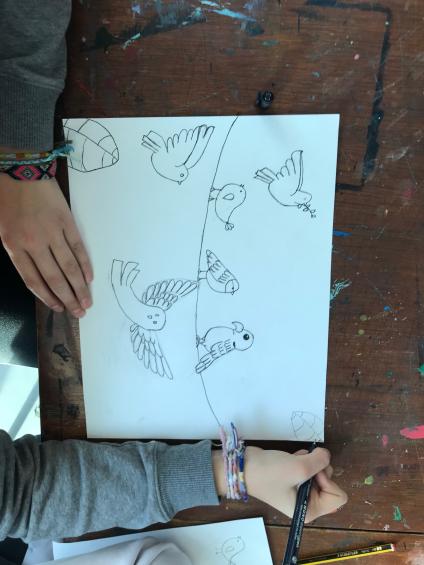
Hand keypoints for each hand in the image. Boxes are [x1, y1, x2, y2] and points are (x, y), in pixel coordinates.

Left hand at [0, 173, 92, 316]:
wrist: (21, 169)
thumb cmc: (8, 197)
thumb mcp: (4, 228)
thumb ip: (19, 249)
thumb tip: (39, 271)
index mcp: (15, 245)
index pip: (33, 280)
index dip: (47, 297)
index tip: (58, 308)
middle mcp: (35, 243)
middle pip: (54, 278)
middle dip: (68, 298)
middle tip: (79, 312)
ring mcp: (53, 232)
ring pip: (69, 266)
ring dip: (80, 287)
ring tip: (88, 301)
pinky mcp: (67, 222)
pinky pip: (78, 248)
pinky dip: (84, 264)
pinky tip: (89, 277)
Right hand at [212, 446, 346, 521]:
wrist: (243, 466)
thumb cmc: (270, 473)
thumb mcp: (299, 467)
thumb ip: (320, 461)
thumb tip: (326, 455)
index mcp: (310, 510)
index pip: (338, 496)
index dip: (328, 480)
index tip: (312, 473)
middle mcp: (307, 503)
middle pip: (330, 482)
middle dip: (318, 469)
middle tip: (302, 464)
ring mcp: (300, 490)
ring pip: (320, 472)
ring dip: (309, 461)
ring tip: (294, 460)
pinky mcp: (294, 478)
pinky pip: (309, 466)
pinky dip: (303, 459)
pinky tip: (291, 458)